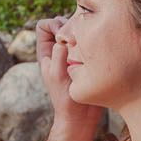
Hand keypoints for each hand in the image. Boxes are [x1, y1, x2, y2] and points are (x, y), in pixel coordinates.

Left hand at [34, 16, 100, 131]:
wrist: (81, 116)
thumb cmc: (66, 97)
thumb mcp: (58, 74)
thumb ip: (58, 54)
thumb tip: (63, 38)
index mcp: (46, 52)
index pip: (43, 25)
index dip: (53, 24)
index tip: (64, 37)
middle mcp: (58, 51)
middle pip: (61, 24)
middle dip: (70, 25)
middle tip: (79, 37)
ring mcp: (72, 54)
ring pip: (76, 32)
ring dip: (83, 32)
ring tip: (89, 41)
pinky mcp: (87, 59)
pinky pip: (88, 42)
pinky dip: (92, 40)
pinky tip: (98, 48)